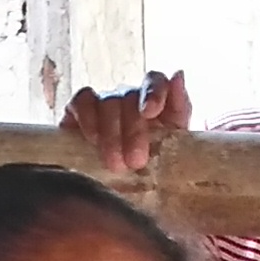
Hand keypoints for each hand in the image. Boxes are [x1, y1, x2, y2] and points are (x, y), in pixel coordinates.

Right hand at [63, 71, 191, 179]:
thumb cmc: (154, 163)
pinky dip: (87, 119)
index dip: (153, 93)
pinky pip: (82, 101)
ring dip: (111, 134)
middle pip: (130, 98)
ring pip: (107, 102)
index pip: (155, 81)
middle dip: (133, 131)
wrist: (126, 185)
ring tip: (115, 163)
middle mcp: (130, 97)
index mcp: (156, 101)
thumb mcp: (176, 141)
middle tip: (135, 161)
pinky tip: (93, 140)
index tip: (150, 113)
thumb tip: (178, 75)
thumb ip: (180, 108)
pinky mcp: (79, 109)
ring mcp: (105, 101)